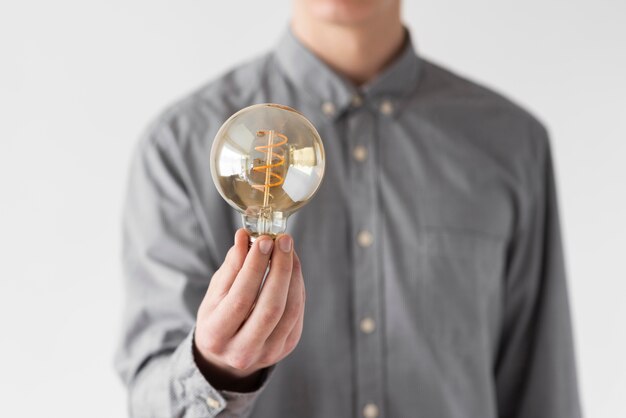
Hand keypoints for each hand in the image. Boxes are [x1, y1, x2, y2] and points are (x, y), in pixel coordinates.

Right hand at [193, 229, 304, 391]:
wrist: (225, 356)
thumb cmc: (217, 318)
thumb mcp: (214, 294)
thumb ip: (231, 267)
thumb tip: (245, 237)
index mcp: (216, 335)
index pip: (241, 298)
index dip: (255, 267)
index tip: (264, 240)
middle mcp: (242, 351)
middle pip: (270, 307)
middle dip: (280, 269)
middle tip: (283, 240)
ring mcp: (268, 353)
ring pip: (290, 311)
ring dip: (293, 276)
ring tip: (289, 250)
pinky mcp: (286, 348)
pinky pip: (297, 314)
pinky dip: (297, 287)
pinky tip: (292, 268)